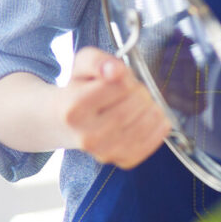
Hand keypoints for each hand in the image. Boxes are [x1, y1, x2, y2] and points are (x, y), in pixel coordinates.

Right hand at [57, 47, 171, 168]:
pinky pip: (153, 141)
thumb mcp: (80, 66)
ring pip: (146, 123)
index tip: (122, 79)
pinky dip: (159, 126)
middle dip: (141, 92)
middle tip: (133, 90)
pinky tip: (151, 116)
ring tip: (140, 102)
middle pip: (134, 105)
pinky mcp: (123, 160)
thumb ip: (97, 61)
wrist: (62, 124)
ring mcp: (106, 152)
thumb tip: (115, 70)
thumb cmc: (76, 91)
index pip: (120, 86)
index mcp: (73, 109)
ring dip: (151, 107)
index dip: (127, 78)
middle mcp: (87, 136)